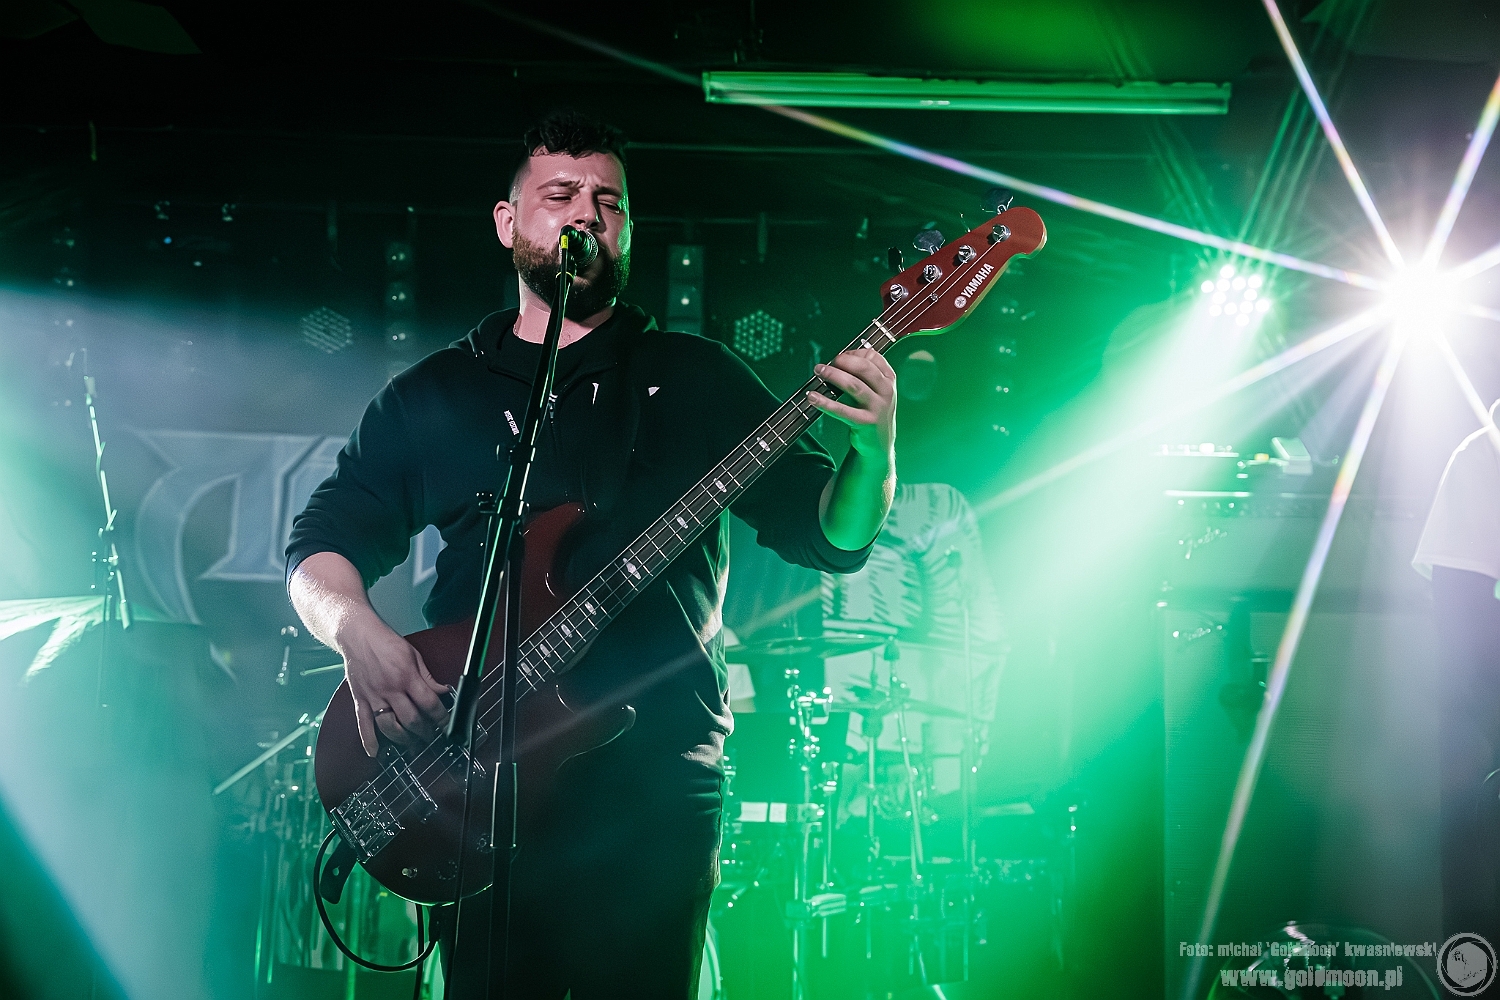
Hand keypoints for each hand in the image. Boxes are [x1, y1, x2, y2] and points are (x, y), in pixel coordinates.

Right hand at [338, 617, 450, 755]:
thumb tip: (443, 692)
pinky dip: (368, 740)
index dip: (440, 717)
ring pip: (389, 726)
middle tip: (431, 737)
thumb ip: (428, 678)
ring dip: (403, 739)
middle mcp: (390, 689)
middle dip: (424, 732)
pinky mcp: (360, 699)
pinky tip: (375, 752)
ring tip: (412, 744)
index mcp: (406, 676)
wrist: (358, 635)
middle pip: (411, 719)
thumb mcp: (415, 656)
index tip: (446, 725)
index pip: (429, 703)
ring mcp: (373, 696)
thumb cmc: (386, 643)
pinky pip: (363, 724)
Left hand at [808, 349, 896, 458]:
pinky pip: (842, 410)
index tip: (839, 357)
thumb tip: (839, 359)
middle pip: (864, 368)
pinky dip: (825, 403)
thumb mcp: (876, 391)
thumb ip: (864, 375)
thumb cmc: (873, 412)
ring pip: (854, 385)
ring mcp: (878, 407)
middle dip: (843, 361)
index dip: (853, 353)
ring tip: (819, 371)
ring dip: (833, 376)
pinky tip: (812, 397)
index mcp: (889, 379)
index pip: (873, 357)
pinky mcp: (866, 422)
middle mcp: (886, 391)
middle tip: (826, 364)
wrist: (880, 444)